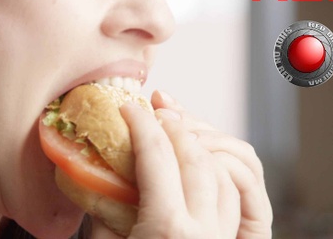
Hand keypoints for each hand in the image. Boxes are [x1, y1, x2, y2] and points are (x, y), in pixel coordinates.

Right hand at [91, 91, 271, 237]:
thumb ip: (106, 213)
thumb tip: (100, 174)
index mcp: (166, 230)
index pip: (156, 156)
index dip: (141, 124)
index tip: (128, 107)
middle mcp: (202, 230)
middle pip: (195, 156)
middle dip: (173, 127)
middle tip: (153, 113)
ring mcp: (221, 237)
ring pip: (222, 171)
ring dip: (198, 145)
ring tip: (175, 132)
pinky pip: (232, 194)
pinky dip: (215, 170)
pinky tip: (198, 162)